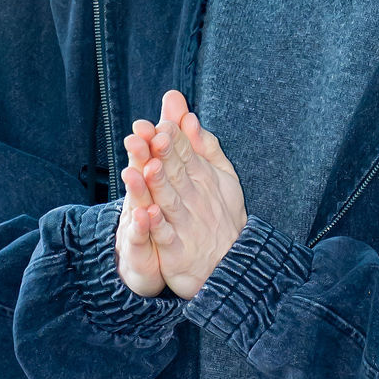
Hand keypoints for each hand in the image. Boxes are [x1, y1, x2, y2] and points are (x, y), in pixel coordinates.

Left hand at [120, 89, 246, 300]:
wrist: (231, 261)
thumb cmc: (220, 213)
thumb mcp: (221, 175)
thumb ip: (203, 144)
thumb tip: (187, 116)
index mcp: (202, 178)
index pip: (186, 153)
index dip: (173, 139)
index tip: (160, 123)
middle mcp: (194, 199)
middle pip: (176, 173)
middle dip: (163, 154)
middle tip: (151, 135)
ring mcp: (186, 225)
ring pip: (170, 201)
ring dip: (159, 185)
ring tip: (148, 167)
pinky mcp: (176, 251)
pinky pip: (166, 236)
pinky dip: (157, 226)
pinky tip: (146, 213)